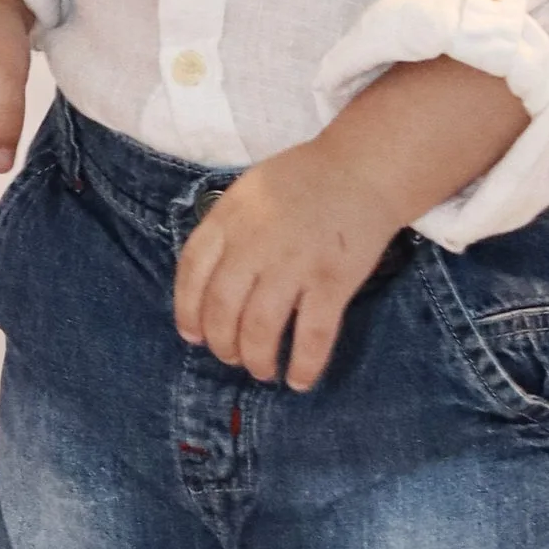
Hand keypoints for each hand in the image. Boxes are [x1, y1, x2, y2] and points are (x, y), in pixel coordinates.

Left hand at [171, 137, 408, 391]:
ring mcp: (293, 263)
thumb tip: (207, 283)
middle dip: (222, 344)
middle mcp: (255, 243)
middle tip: (232, 357)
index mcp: (229, 219)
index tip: (193, 335)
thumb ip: (225, 230)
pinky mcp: (332, 280)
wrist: (361, 169)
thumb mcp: (248, 191)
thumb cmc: (302, 180)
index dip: (187, 311)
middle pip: (222, 309)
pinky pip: (312, 334)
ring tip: (262, 369)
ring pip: (261, 329)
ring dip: (257, 359)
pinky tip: (299, 380)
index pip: (192, 273)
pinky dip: (304, 364)